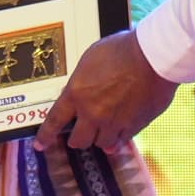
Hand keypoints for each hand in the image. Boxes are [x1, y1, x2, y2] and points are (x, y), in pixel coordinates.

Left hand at [36, 28, 174, 151]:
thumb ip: (82, 80)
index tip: (41, 145)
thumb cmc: (123, 51)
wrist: (153, 57)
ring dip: (101, 138)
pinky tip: (120, 132)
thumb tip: (81, 91)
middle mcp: (92, 114)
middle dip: (77, 139)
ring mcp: (113, 123)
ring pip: (101, 144)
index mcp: (77, 94)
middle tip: (81, 134)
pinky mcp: (133, 126)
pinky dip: (119, 138)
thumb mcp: (91, 59)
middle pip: (78, 141)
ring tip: (104, 130)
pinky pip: (122, 141)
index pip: (54, 121)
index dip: (46, 136)